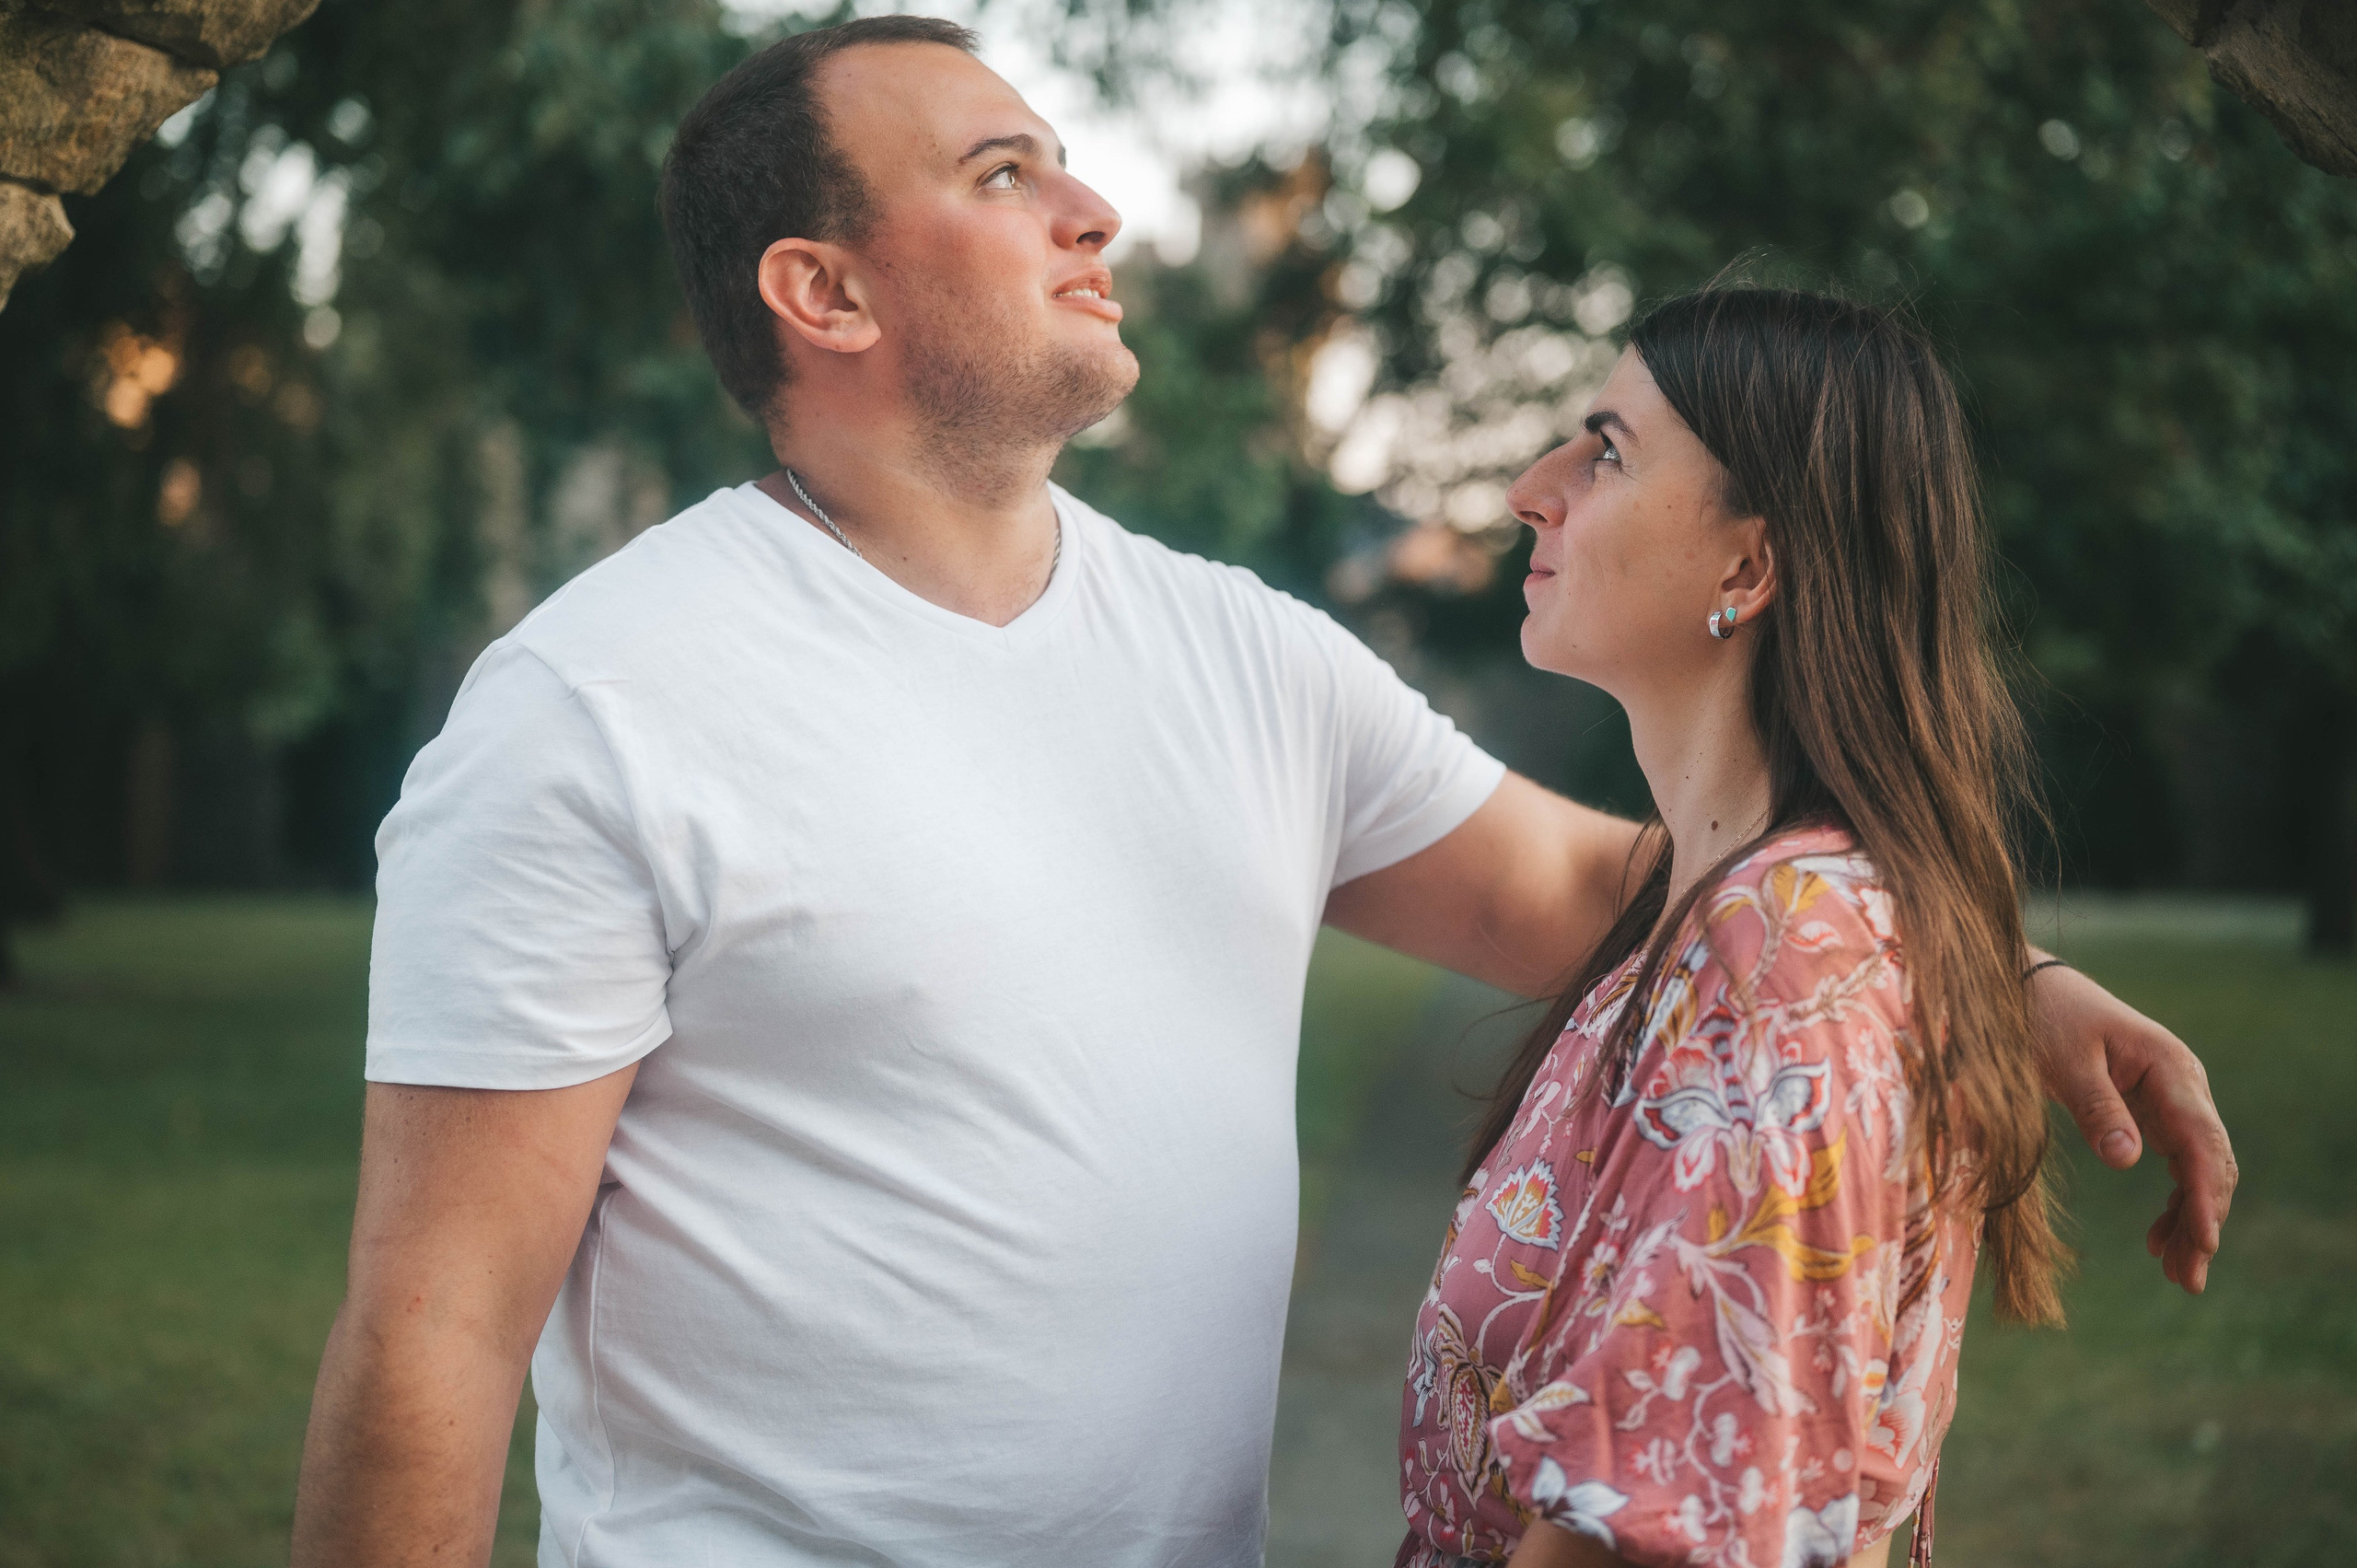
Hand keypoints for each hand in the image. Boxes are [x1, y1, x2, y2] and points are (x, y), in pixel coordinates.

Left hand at [2028, 963, 2236, 1293]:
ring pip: (2198, 1171)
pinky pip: (2177, 1166)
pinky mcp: (2154, 1115)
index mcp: (2170, 1069)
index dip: (2204, 1195)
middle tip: (2186, 1280)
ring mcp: (2173, 1102)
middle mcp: (2184, 1087)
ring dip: (2191, 1221)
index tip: (2203, 1242)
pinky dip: (2174, 1203)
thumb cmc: (2046, 1018)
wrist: (2033, 989)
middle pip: (2210, 1164)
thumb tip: (2128, 1160)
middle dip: (2203, 1222)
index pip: (2201, 1141)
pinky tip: (2156, 1240)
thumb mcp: (2063, 1062)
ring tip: (2175, 1274)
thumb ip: (2096, 1108)